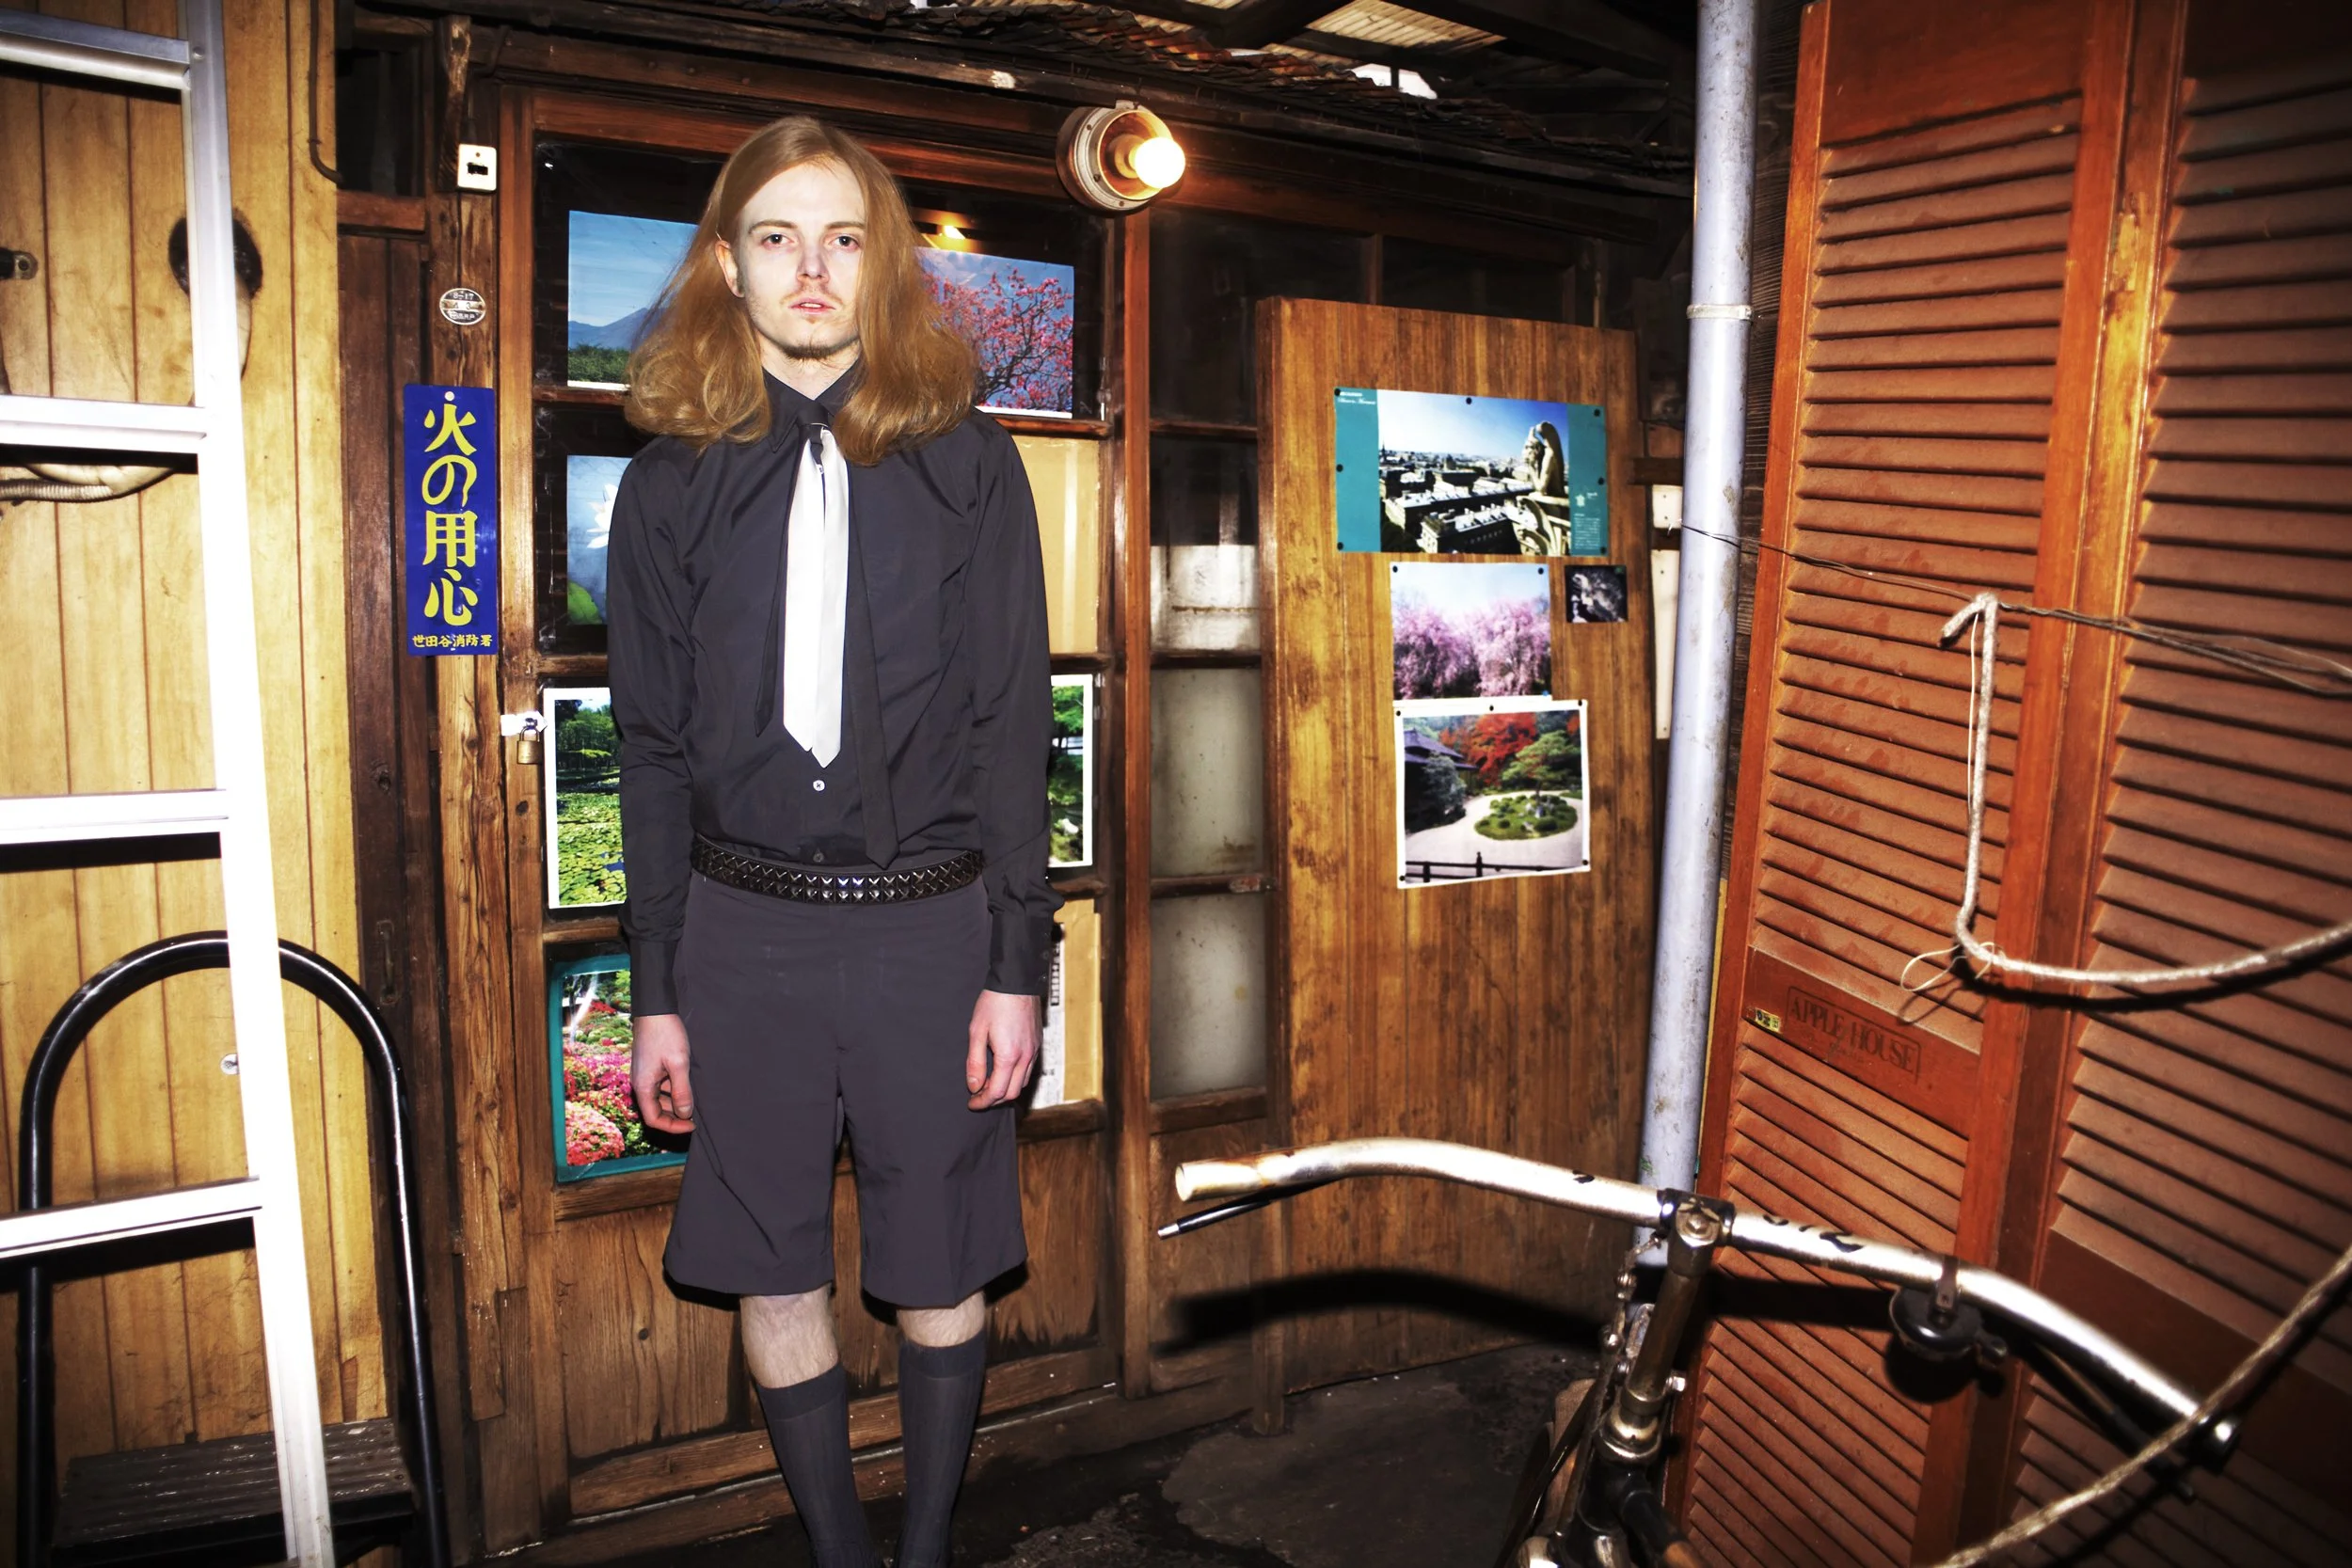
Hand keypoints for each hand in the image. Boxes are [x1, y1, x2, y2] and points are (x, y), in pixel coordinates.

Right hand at [632, 1013, 697, 1134]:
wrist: (654, 1010)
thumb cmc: (666, 1034)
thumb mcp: (678, 1063)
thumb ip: (681, 1090)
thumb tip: (685, 1114)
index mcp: (642, 1086)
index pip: (653, 1119)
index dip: (672, 1127)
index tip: (692, 1124)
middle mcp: (640, 1084)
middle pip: (656, 1111)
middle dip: (675, 1117)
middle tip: (696, 1116)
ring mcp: (644, 1075)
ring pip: (659, 1099)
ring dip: (675, 1103)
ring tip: (695, 1102)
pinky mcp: (650, 1068)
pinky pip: (660, 1086)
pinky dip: (673, 1090)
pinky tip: (689, 1086)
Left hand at [965, 989, 1038, 1109]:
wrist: (1016, 982)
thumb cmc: (994, 1003)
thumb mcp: (976, 1032)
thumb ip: (974, 1062)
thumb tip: (973, 1086)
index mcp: (1008, 1056)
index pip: (996, 1092)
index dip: (982, 1102)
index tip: (971, 1103)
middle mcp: (1025, 1057)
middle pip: (1011, 1093)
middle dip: (993, 1100)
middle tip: (978, 1097)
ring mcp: (1034, 1051)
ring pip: (1021, 1084)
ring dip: (1005, 1090)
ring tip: (988, 1084)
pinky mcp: (1037, 1045)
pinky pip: (1028, 1071)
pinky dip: (1014, 1078)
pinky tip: (1002, 1071)